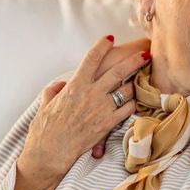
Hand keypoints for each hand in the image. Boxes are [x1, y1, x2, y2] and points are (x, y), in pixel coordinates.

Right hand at [15, 36, 148, 189]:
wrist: (51, 151)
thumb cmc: (45, 129)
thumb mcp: (45, 104)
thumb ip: (53, 91)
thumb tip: (61, 86)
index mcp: (75, 86)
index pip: (91, 59)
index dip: (102, 46)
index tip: (109, 39)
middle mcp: (91, 94)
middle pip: (118, 71)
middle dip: (134, 60)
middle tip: (144, 55)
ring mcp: (102, 108)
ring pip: (126, 91)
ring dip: (135, 85)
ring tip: (140, 81)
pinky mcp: (108, 124)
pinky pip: (128, 110)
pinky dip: (133, 105)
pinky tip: (134, 103)